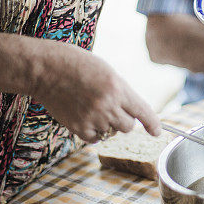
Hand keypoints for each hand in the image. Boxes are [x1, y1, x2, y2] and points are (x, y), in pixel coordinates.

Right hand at [32, 43, 160, 142]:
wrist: (46, 70)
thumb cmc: (77, 65)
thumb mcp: (107, 72)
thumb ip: (120, 92)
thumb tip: (129, 111)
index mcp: (118, 88)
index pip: (142, 111)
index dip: (152, 123)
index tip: (157, 132)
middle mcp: (108, 105)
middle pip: (128, 126)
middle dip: (124, 120)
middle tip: (111, 109)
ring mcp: (93, 118)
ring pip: (111, 133)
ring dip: (106, 125)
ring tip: (92, 108)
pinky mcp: (78, 128)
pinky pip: (94, 138)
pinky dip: (93, 132)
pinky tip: (85, 118)